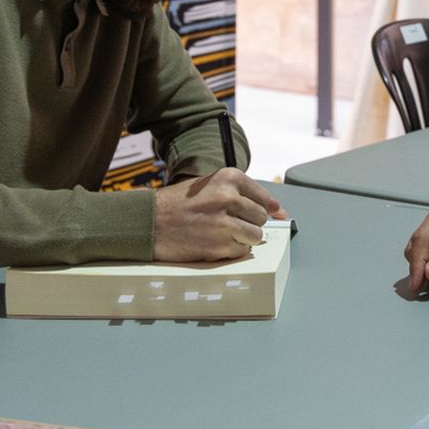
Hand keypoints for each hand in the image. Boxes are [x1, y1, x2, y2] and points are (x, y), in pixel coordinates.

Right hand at [152, 168, 285, 260]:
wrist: (148, 223)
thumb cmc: (178, 204)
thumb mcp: (209, 186)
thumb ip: (242, 194)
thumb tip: (280, 211)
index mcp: (228, 177)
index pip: (264, 197)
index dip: (264, 208)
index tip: (264, 214)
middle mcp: (229, 197)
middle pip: (261, 217)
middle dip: (248, 223)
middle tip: (227, 223)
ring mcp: (224, 222)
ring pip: (255, 235)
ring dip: (243, 238)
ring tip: (223, 233)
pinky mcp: (219, 245)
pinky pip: (241, 250)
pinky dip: (230, 250)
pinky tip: (213, 242)